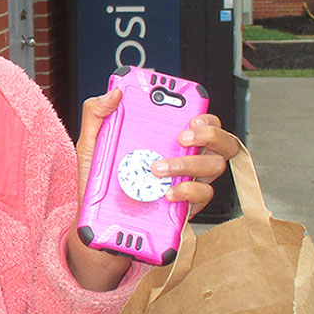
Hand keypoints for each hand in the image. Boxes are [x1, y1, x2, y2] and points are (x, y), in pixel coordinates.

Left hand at [65, 95, 239, 289]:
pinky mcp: (187, 206)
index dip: (205, 115)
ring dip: (189, 164)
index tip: (191, 115)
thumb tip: (115, 92)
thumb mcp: (91, 144)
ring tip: (158, 168)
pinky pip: (202, 195)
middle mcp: (185, 158)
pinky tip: (167, 192)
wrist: (98, 221)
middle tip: (181, 137)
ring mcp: (189, 182)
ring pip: (214, 166)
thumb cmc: (99, 180)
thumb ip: (97, 114)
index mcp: (168, 139)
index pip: (201, 121)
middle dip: (209, 134)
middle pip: (221, 141)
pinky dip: (187, 192)